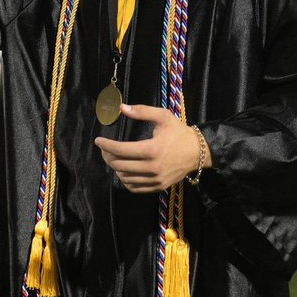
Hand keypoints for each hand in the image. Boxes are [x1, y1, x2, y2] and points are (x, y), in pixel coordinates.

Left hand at [94, 104, 210, 192]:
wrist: (197, 151)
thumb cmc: (178, 132)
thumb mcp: (163, 116)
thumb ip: (142, 111)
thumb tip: (121, 108)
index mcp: (152, 149)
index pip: (120, 150)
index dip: (106, 145)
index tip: (98, 140)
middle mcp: (152, 167)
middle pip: (119, 165)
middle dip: (107, 156)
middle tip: (105, 149)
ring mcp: (155, 179)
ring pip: (125, 178)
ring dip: (115, 168)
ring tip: (114, 158)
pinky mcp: (158, 186)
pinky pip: (134, 188)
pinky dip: (125, 180)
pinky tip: (124, 170)